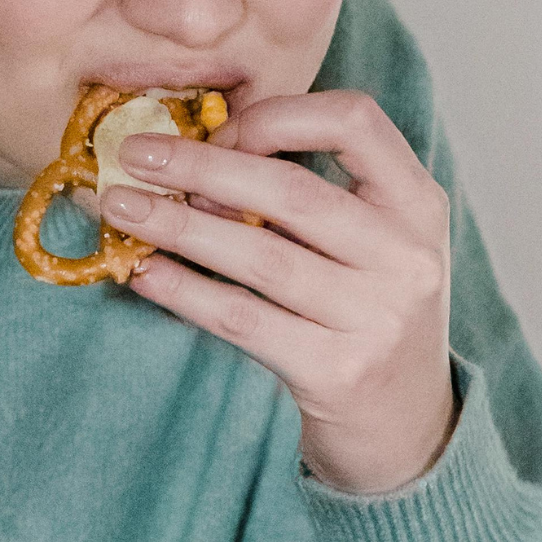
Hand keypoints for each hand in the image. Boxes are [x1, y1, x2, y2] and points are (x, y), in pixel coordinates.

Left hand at [99, 90, 458, 494]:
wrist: (406, 426)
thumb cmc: (370, 315)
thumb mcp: (374, 243)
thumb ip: (313, 196)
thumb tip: (195, 159)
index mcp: (419, 203)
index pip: (355, 121)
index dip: (278, 115)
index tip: (219, 130)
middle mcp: (408, 256)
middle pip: (292, 190)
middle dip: (201, 166)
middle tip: (134, 155)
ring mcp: (377, 318)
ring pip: (260, 256)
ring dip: (178, 227)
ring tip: (121, 209)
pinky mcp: (337, 373)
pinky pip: (242, 319)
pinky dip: (184, 291)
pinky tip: (144, 274)